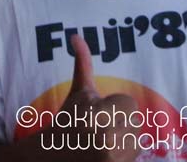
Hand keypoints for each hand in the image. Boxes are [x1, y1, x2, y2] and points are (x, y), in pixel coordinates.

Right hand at [58, 34, 139, 160]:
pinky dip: (123, 156)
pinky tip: (104, 155)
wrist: (50, 158)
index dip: (114, 107)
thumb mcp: (77, 93)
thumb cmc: (68, 120)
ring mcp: (109, 158)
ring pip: (137, 142)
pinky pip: (133, 155)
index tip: (97, 115)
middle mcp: (104, 136)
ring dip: (124, 142)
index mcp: (95, 112)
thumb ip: (82, 63)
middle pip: (135, 123)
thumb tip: (76, 36)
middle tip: (98, 130)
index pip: (130, 104)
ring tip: (101, 144)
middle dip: (120, 125)